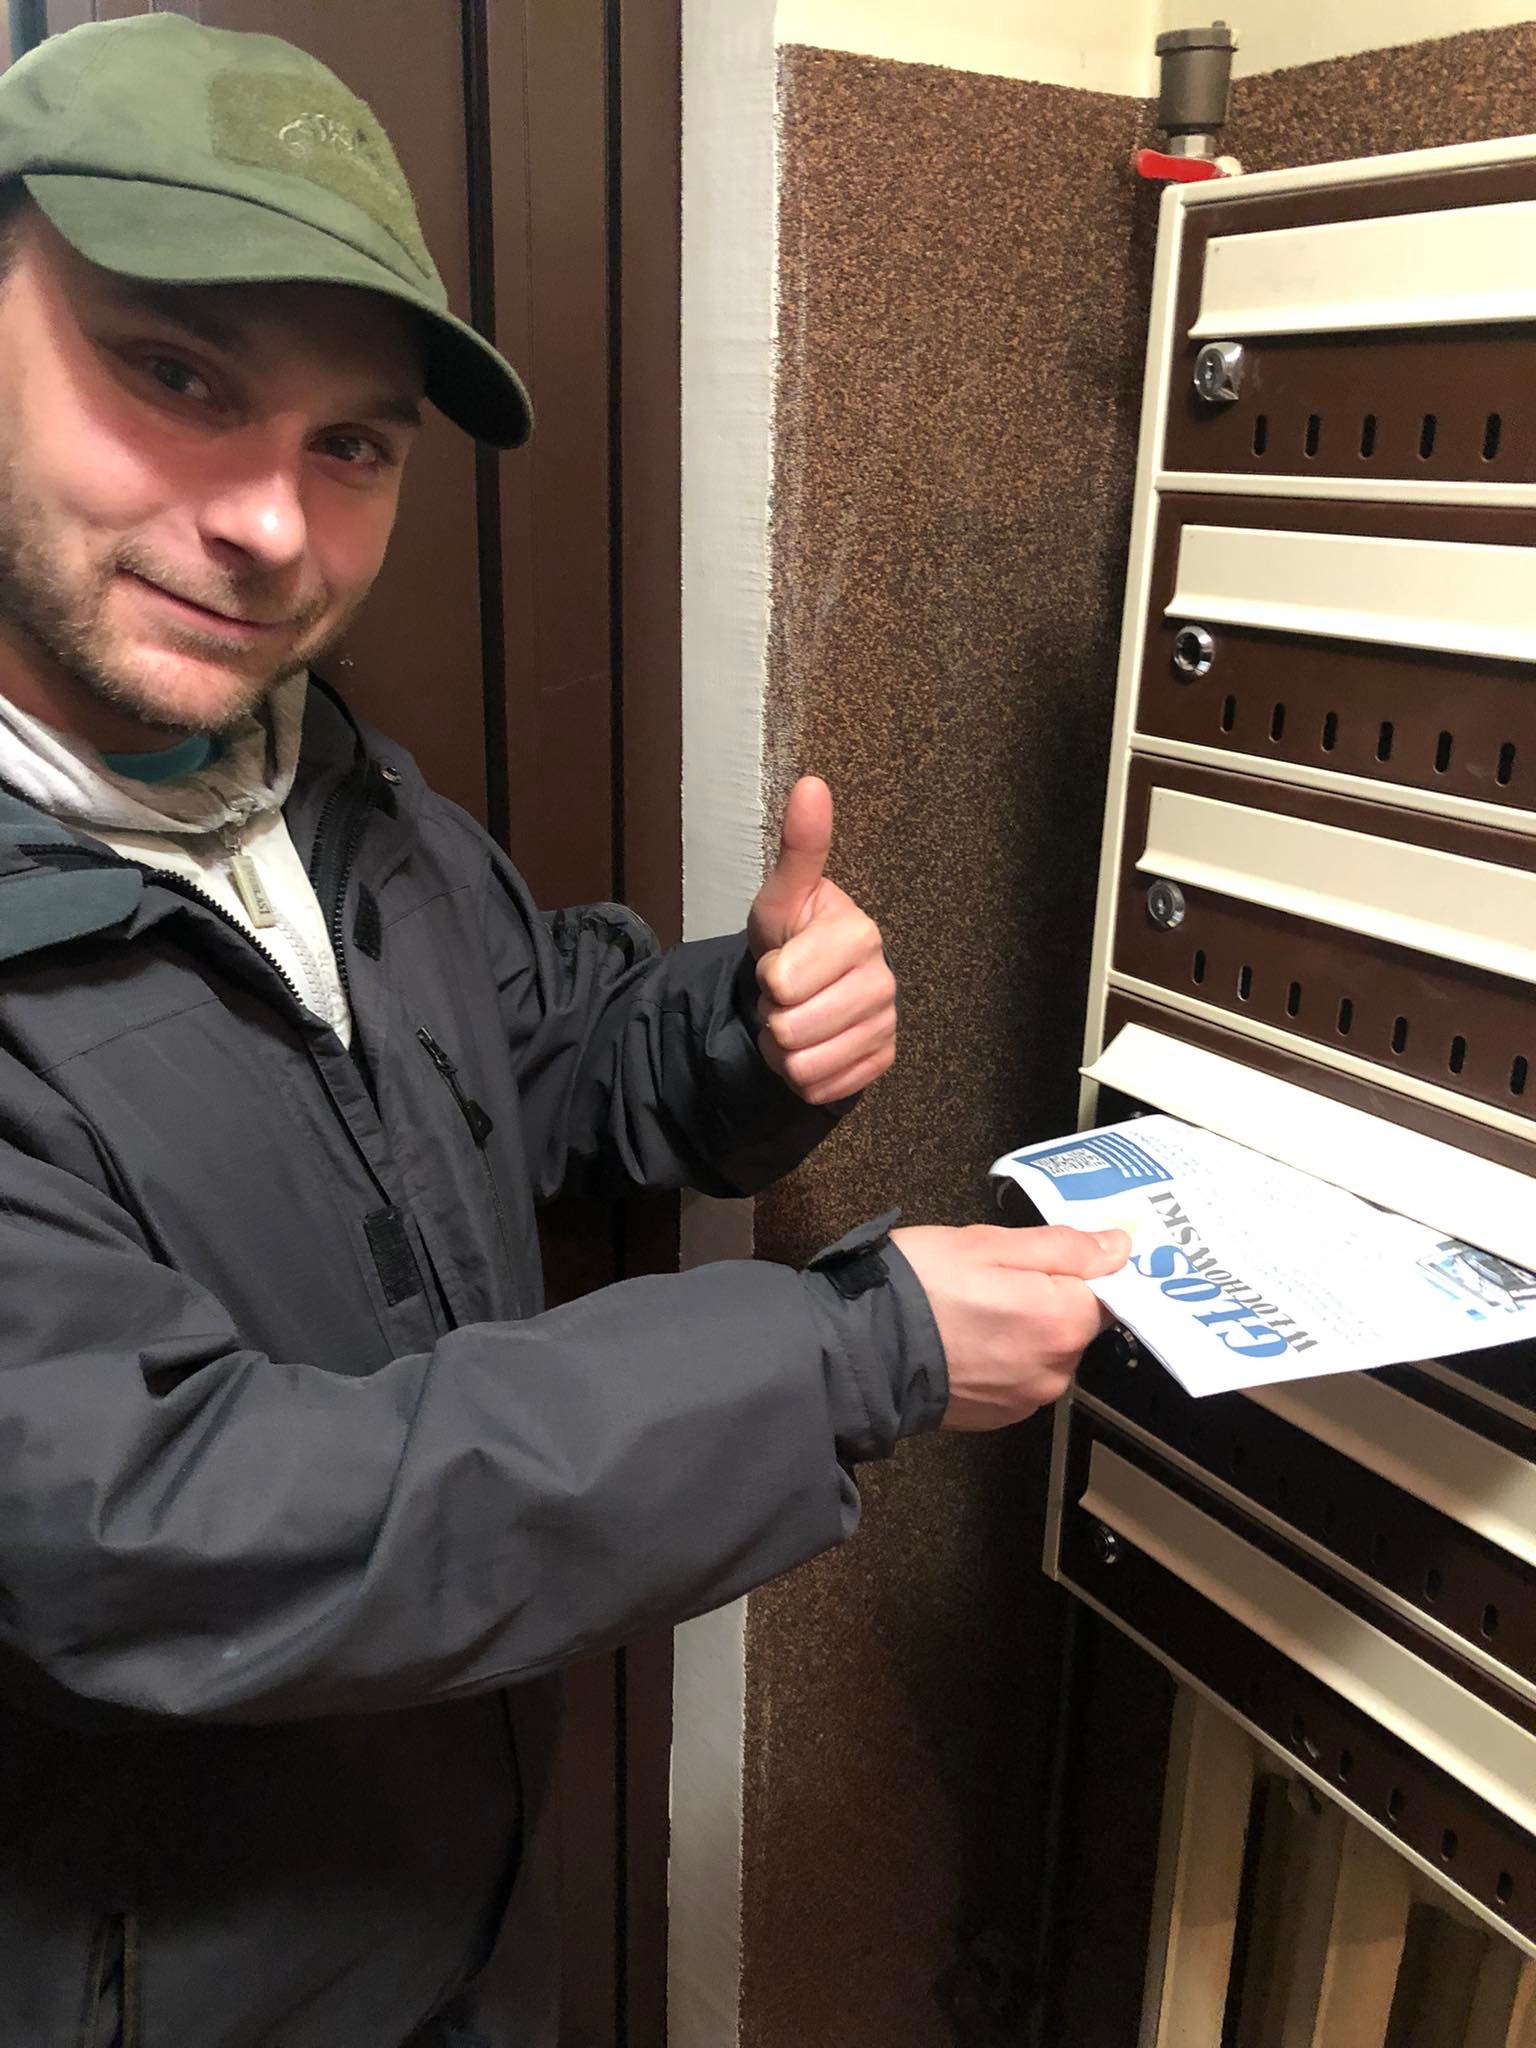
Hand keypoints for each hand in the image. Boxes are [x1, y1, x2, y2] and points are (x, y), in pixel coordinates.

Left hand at [748, 776, 895, 1106]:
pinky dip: (803, 1074)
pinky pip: (820, 1088)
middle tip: (786, 994)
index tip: (780, 961)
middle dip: (773, 1015)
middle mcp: (883, 981)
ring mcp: (885, 1025)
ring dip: (783, 1047)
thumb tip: (811, 785)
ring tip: (796, 1016)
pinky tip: (813, 1043)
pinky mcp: (881, 1061)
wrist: (808, 985)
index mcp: (859, 935)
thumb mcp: (784, 895)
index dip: (767, 977)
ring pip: (802, 1064)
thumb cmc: (793, 934)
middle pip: (790, 1029)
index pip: (781, 982)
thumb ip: (799, 847)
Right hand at [890, 1224, 1129, 1428]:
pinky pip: (1018, 1379)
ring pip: (1045, 1353)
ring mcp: (1027, 1399)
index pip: (1107, 1293)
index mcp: (1062, 1322)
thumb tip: (1120, 1247)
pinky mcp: (999, 1417)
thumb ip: (1064, 1246)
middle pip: (1073, 1325)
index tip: (1043, 1260)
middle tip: (992, 1278)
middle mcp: (1056, 1370)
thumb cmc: (921, 1286)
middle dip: (1045, 1300)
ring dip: (1023, 1332)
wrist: (861, 1350)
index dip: (1079, 1271)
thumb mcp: (990, 1243)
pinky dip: (1001, 1360)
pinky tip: (964, 1342)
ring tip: (971, 1311)